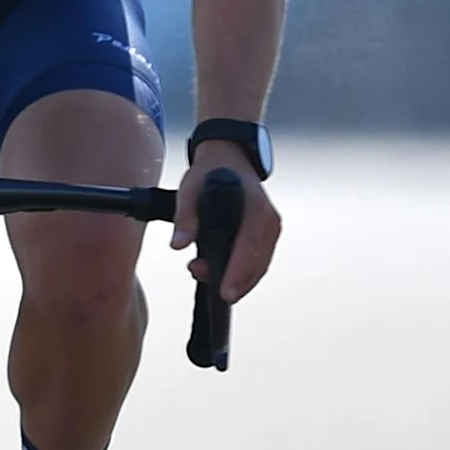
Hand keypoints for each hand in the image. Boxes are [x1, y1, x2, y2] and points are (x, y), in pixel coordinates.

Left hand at [168, 145, 281, 303]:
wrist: (228, 157)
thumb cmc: (210, 172)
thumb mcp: (190, 190)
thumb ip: (185, 218)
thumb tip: (178, 244)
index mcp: (254, 207)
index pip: (248, 247)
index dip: (237, 272)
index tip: (225, 291)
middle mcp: (268, 219)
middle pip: (258, 263)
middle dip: (236, 282)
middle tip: (215, 292)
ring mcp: (271, 227)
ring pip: (260, 265)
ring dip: (239, 279)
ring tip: (208, 276)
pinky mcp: (268, 233)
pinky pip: (259, 260)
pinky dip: (244, 272)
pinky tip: (223, 274)